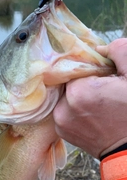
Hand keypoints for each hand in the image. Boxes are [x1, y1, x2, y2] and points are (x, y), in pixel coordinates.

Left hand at [53, 38, 126, 158]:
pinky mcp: (62, 132)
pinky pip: (64, 111)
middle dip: (84, 82)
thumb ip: (119, 51)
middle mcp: (63, 107)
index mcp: (79, 91)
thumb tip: (99, 48)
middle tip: (102, 91)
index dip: (90, 70)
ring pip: (66, 96)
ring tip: (98, 104)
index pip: (76, 67)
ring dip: (78, 96)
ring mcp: (60, 122)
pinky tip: (91, 113)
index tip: (103, 76)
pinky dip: (74, 109)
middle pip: (69, 82)